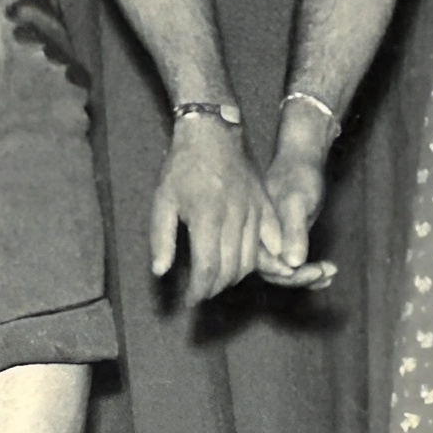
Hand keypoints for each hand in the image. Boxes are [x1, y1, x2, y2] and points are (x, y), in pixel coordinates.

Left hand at [149, 117, 277, 303]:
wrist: (213, 132)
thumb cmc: (182, 167)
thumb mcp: (162, 200)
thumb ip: (161, 239)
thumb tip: (160, 272)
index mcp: (206, 216)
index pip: (208, 269)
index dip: (199, 291)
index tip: (191, 300)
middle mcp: (234, 216)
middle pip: (231, 270)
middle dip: (215, 287)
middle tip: (203, 290)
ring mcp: (254, 210)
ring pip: (251, 260)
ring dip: (235, 276)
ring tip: (219, 278)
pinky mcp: (266, 205)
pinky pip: (272, 241)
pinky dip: (264, 258)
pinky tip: (250, 264)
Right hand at [255, 135, 336, 290]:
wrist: (303, 159)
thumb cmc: (298, 176)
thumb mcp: (297, 202)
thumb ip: (294, 231)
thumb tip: (293, 263)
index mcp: (256, 232)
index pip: (267, 266)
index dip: (289, 273)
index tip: (312, 270)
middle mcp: (260, 239)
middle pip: (275, 273)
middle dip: (301, 276)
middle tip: (326, 270)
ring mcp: (272, 240)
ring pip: (284, 270)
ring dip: (307, 276)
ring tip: (331, 272)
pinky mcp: (284, 240)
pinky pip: (293, 263)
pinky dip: (309, 271)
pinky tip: (327, 275)